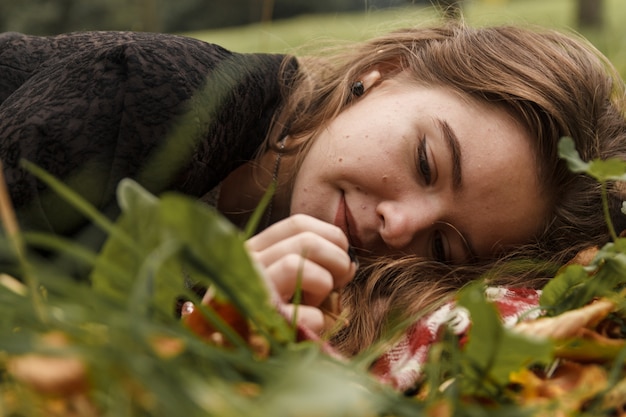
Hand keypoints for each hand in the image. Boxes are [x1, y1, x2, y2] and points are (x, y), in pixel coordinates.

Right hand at [245, 214, 356, 333]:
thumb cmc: (273, 318)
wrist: (239, 360)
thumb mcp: (289, 283)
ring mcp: (250, 292)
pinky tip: (309, 327)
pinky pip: (303, 312)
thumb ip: (316, 265)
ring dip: (321, 285)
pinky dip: (317, 320)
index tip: (342, 258)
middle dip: (336, 259)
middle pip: (305, 240)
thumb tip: (350, 263)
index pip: (298, 224)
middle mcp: (247, 265)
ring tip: (314, 304)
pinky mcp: (258, 323)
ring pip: (294, 264)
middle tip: (339, 283)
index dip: (331, 236)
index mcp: (255, 251)